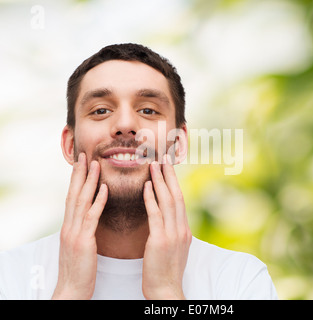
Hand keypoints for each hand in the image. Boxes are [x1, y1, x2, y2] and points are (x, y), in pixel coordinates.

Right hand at [52, 153, 107, 299]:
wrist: (72, 290)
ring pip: (81, 200)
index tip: (83, 163)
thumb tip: (89, 216)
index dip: (77, 179)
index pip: (73, 197)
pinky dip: (98, 201)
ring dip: (89, 181)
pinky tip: (105, 188)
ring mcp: (74, 233)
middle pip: (74, 194)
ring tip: (95, 164)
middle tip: (85, 155)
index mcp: (70, 226)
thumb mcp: (79, 245)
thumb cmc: (79, 269)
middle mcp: (70, 226)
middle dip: (80, 173)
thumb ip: (83, 229)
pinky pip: (91, 217)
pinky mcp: (83, 242)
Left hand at [142, 155, 191, 299]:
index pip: (180, 199)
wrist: (166, 290)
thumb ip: (174, 230)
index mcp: (184, 229)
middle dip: (169, 175)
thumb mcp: (175, 247)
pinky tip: (146, 186)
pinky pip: (155, 215)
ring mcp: (172, 234)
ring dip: (160, 181)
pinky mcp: (160, 241)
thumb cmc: (166, 270)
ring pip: (168, 201)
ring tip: (154, 165)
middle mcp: (181, 228)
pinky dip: (151, 199)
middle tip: (163, 158)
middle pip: (176, 195)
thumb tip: (171, 217)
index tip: (168, 167)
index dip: (174, 182)